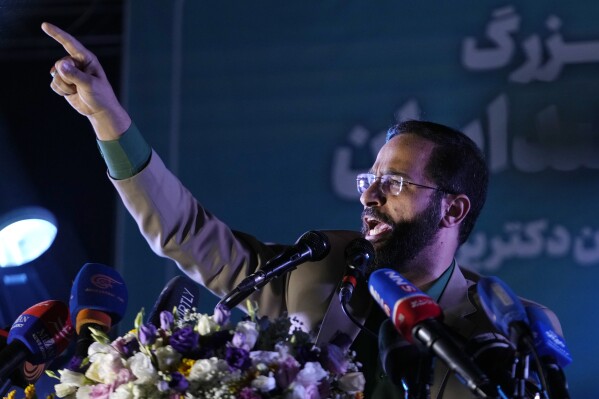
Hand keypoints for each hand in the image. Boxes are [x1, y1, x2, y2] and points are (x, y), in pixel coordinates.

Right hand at [42, 22, 130, 139]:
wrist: (100, 110)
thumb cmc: (100, 96)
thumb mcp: (90, 85)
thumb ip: (75, 75)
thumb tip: (60, 65)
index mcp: (86, 59)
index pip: (70, 44)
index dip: (57, 34)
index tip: (44, 25)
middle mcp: (77, 64)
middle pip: (60, 64)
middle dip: (67, 77)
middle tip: (79, 86)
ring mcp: (69, 73)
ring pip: (55, 75)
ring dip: (64, 86)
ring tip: (77, 90)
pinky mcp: (64, 82)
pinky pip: (53, 84)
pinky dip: (61, 91)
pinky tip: (72, 93)